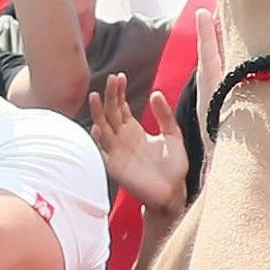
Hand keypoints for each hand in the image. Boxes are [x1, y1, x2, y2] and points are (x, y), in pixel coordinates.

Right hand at [90, 74, 188, 211]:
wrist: (173, 193)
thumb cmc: (173, 167)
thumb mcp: (172, 135)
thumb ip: (164, 115)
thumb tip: (156, 93)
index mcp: (133, 130)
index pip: (121, 106)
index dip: (118, 92)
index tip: (119, 77)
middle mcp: (122, 139)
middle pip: (110, 113)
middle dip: (109, 96)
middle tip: (111, 79)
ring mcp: (117, 152)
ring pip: (103, 128)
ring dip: (98, 113)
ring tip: (95, 96)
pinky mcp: (115, 167)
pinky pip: (103, 153)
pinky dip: (98, 141)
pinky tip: (97, 128)